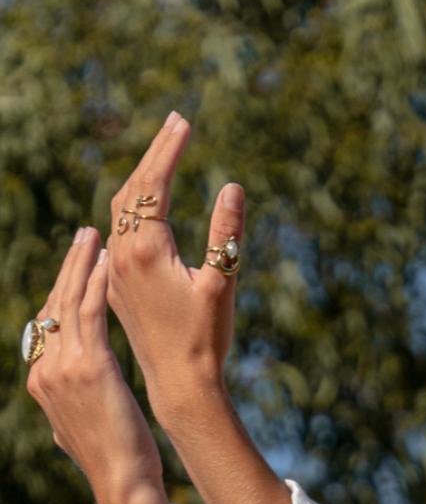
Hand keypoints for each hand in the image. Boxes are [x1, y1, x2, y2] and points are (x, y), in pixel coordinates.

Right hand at [26, 227, 166, 503]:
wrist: (122, 479)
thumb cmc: (116, 455)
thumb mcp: (84, 420)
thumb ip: (76, 397)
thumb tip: (80, 387)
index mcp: (43, 380)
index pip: (50, 323)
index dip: (65, 290)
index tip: (81, 265)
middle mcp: (45, 370)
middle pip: (54, 305)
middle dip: (69, 267)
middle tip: (86, 237)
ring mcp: (62, 369)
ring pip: (68, 303)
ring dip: (82, 264)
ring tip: (96, 237)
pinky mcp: (89, 367)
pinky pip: (91, 314)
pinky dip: (97, 285)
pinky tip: (108, 264)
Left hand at [105, 111, 244, 408]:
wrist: (178, 382)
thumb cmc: (205, 336)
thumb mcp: (223, 282)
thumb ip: (227, 233)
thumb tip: (232, 186)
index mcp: (146, 250)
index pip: (152, 185)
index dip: (169, 150)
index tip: (184, 121)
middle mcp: (123, 256)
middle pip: (131, 190)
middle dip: (153, 153)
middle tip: (175, 123)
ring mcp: (116, 272)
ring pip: (119, 211)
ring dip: (140, 178)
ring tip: (162, 153)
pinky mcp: (118, 286)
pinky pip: (118, 232)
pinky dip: (132, 206)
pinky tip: (142, 205)